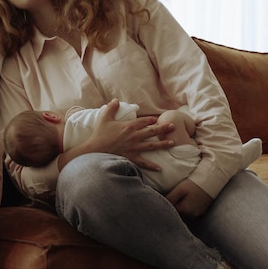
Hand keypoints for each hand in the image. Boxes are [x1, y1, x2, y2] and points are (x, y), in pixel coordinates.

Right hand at [59, 99, 174, 170]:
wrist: (95, 150)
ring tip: (172, 143)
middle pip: (151, 132)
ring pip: (151, 146)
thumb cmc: (99, 134)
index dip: (151, 120)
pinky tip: (159, 168)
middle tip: (172, 126)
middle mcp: (134, 136)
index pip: (143, 121)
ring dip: (162, 144)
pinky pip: (143, 162)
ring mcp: (133, 148)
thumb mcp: (104, 118)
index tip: (157, 119)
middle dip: (163, 129)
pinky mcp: (131, 157)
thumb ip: (111, 108)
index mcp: (128, 126)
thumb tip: (115, 100)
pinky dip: (151, 165)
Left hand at [165, 179, 212, 217]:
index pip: (172, 210)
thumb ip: (170, 198)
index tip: (167, 197)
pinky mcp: (203, 211)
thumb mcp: (180, 189)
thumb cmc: (194, 184)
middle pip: (179, 212)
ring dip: (182, 207)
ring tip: (181, 197)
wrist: (211, 180)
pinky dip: (189, 206)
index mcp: (185, 210)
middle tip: (174, 196)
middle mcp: (192, 215)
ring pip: (186, 212)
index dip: (167, 204)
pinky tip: (189, 199)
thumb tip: (162, 204)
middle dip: (175, 206)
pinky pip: (192, 211)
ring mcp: (198, 213)